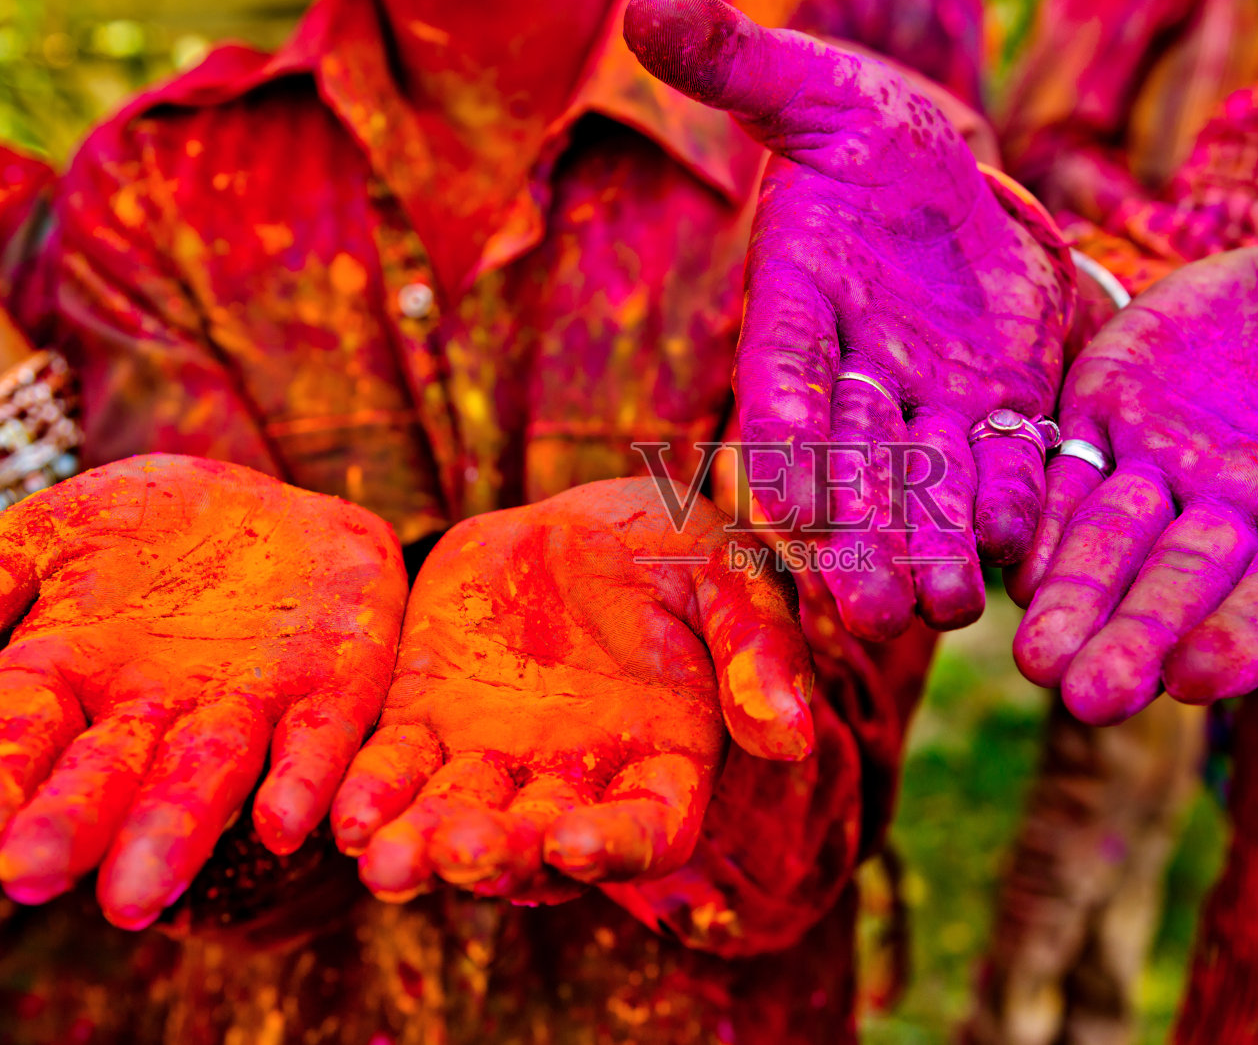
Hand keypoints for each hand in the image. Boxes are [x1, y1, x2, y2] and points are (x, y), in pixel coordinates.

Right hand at [0, 454, 405, 927]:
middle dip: (75, 825)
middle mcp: (154, 709)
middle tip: (33, 880)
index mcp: (70, 671)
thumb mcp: (61, 531)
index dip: (1, 776)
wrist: (276, 508)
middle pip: (110, 775)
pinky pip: (318, 741)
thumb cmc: (148, 530)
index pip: (21, 733)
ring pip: (209, 776)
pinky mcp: (333, 690)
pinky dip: (302, 784)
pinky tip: (284, 828)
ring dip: (176, 834)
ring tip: (140, 897)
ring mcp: (246, 705)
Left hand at [330, 478, 814, 903]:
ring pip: (456, 823)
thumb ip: (757, 656)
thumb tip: (793, 737)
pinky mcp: (425, 723)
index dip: (616, 846)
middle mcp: (577, 784)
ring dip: (420, 848)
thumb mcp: (730, 581)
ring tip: (384, 857)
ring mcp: (496, 761)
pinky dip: (366, 795)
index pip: (646, 830)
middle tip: (460, 851)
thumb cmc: (681, 550)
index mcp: (663, 762)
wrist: (589, 522)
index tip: (579, 842)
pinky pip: (391, 771)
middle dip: (498, 854)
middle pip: (538, 845)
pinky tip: (340, 812)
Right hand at [624, 0, 1074, 638]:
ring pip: (927, 484)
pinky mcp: (1001, 402)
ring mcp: (930, 396)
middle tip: (869, 612)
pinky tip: (1028, 544)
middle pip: (851, 466)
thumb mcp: (808, 87)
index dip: (782, 444)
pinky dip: (1015, 501)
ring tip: (950, 606)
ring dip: (935, 544)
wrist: (945, 176)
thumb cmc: (861, 132)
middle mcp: (855, 372)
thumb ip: (733, 63)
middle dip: (860, 535)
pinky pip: (1008, 460)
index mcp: (794, 308)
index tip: (782, 504)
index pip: (778, 387)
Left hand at [1010, 233, 1257, 722]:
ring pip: (1111, 548)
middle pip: (1184, 587)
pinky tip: (996, 559)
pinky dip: (1031, 517)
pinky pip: (1061, 477)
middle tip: (1085, 699)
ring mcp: (1167, 473)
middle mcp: (1241, 513)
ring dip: (1072, 603)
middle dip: (1137, 640)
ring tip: (1031, 661)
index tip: (1198, 681)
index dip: (1249, 631)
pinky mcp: (1106, 426)